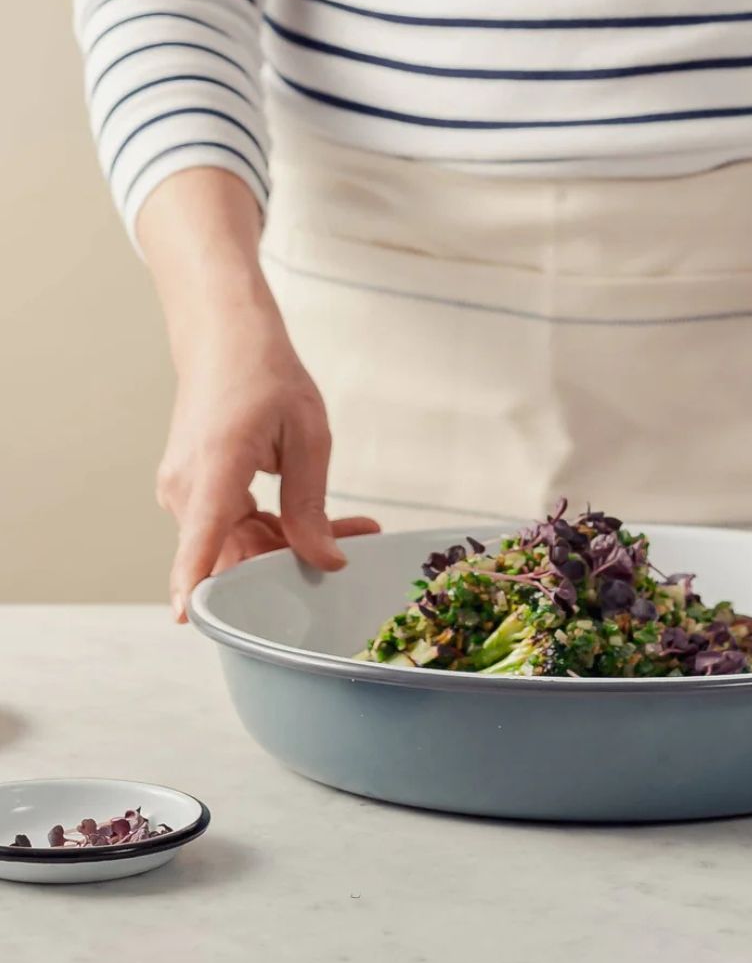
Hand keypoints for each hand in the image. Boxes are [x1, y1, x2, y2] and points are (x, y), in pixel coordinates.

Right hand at [156, 303, 377, 620]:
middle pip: (235, 554)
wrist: (224, 340)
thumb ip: (311, 504)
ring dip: (288, 545)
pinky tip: (314, 521)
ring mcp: (184, 492)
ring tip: (350, 527)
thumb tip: (326, 561)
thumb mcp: (308, 436)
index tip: (196, 622)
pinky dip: (271, 529)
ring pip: (236, 545)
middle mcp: (187, 486)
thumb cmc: (266, 376)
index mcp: (217, 465)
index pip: (201, 536)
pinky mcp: (192, 493)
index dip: (197, 583)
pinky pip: (230, 528)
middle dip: (292, 562)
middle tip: (356, 541)